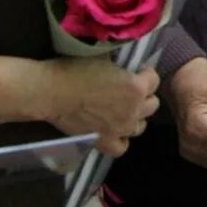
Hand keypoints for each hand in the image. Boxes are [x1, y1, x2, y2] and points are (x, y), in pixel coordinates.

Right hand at [39, 59, 160, 155]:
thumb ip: (120, 66)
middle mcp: (134, 110)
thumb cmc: (75, 70)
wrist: (52, 92)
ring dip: (135, 117)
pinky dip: (121, 139)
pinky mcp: (105, 142)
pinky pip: (122, 147)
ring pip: (140, 126)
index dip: (145, 73)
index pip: (154, 79)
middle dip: (144, 95)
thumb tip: (125, 66)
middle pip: (152, 104)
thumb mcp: (104, 58)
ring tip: (122, 110)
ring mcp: (121, 129)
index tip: (137, 70)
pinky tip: (115, 131)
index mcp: (136, 87)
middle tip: (129, 90)